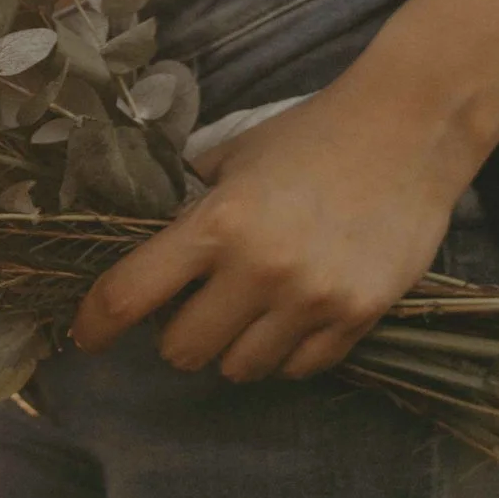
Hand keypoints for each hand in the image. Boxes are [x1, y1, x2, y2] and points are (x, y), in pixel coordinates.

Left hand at [70, 77, 480, 381]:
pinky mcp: (358, 316)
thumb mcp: (234, 156)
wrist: (412, 128)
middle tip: (196, 309)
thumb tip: (147, 245)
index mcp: (218, 223)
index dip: (96, 323)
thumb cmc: (313, 135)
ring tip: (250, 313)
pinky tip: (294, 317)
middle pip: (183, 351)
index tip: (87, 335)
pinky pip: (299, 368)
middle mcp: (261, 270)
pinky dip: (286, 353)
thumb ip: (191, 204)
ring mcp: (312, 299)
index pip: (130, 294)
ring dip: (233, 348)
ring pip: (240, 369)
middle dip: (179, 335)